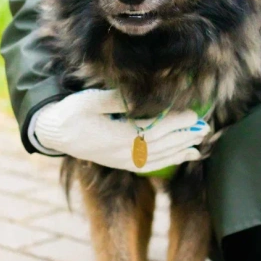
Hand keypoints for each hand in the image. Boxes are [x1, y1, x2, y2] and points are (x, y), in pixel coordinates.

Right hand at [33, 88, 210, 172]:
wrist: (54, 133)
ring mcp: (122, 160)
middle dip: (184, 136)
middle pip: (161, 146)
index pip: (153, 131)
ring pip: (159, 158)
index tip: (192, 115)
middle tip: (205, 128)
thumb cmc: (72, 112)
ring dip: (181, 150)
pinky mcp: (122, 163)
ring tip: (200, 142)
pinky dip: (170, 161)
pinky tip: (184, 156)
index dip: (174, 124)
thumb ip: (115, 101)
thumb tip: (137, 96)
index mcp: (116, 137)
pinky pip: (150, 165)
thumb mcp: (89, 101)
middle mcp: (122, 153)